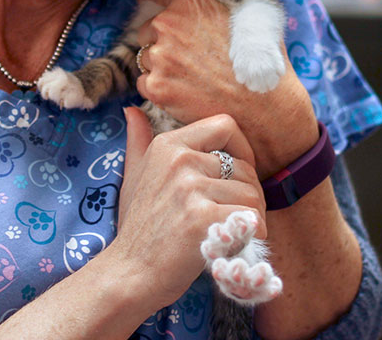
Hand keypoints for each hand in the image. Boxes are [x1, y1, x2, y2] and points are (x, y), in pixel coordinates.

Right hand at [107, 108, 265, 309]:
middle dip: (248, 194)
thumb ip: (138, 140)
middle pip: (244, 167)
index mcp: (168, 144)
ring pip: (251, 194)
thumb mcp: (134, 176)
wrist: (129, 273)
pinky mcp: (202, 217)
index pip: (226, 125)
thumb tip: (132, 109)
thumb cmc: (139, 227)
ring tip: (232, 231)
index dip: (241, 149)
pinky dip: (252, 234)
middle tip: (234, 216)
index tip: (235, 174)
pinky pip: (251, 217)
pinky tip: (236, 244)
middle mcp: (179, 159)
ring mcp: (190, 188)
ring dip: (252, 217)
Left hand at [132, 0, 319, 176]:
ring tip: (193, 80)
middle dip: (161, 42)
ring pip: (145, 59)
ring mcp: (160, 56)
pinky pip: (145, 85)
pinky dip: (160, 90)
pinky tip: (186, 95)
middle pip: (147, 30)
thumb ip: (213, 4)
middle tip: (189, 60)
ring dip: (161, 68)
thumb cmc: (261, 62)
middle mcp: (169, 24)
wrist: (265, 106)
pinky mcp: (156, 87)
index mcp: (190, 2)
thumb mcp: (247, 15)